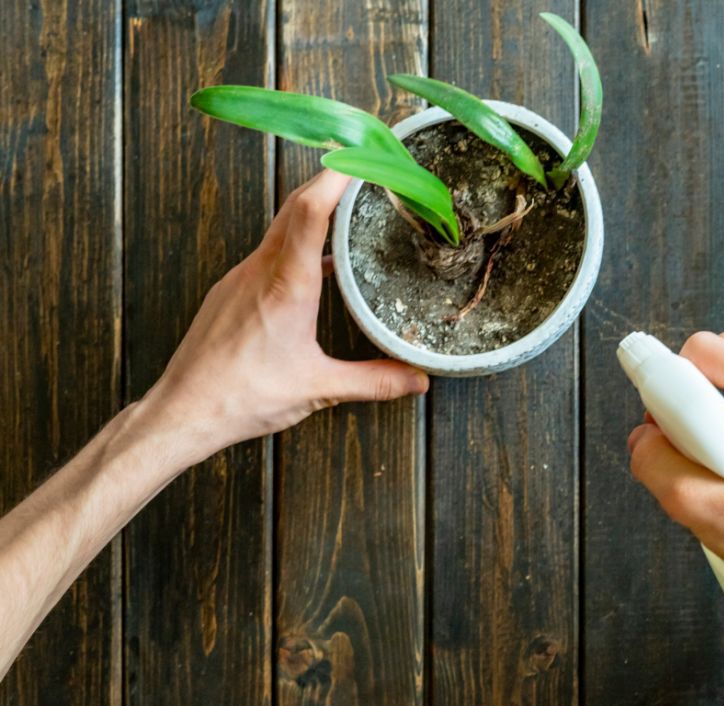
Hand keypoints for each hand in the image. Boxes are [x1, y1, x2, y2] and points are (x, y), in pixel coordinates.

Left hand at [141, 170, 428, 463]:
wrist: (183, 410)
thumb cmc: (242, 396)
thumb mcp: (318, 388)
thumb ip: (374, 380)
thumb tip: (419, 380)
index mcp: (287, 285)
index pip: (312, 210)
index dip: (338, 177)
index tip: (362, 156)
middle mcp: (261, 270)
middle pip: (295, 205)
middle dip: (330, 181)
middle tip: (362, 170)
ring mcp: (241, 276)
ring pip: (279, 226)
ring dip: (311, 209)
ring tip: (344, 209)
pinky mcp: (230, 290)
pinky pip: (268, 250)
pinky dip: (295, 240)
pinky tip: (313, 263)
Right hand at [627, 331, 723, 602]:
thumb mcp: (692, 501)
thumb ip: (652, 460)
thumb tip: (642, 439)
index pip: (701, 349)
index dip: (670, 383)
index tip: (664, 422)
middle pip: (720, 357)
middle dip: (689, 393)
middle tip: (683, 441)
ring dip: (710, 411)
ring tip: (709, 460)